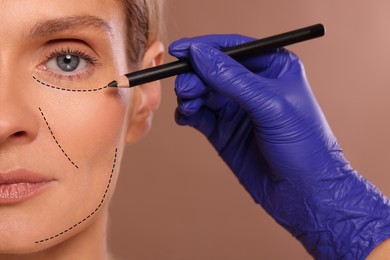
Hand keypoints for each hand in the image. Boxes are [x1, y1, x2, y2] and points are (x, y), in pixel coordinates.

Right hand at [169, 34, 389, 258]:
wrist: (304, 193)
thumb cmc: (303, 145)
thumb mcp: (270, 105)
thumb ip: (232, 78)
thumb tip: (200, 53)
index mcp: (273, 68)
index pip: (233, 49)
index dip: (205, 48)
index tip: (179, 51)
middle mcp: (253, 86)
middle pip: (213, 70)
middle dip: (195, 76)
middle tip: (186, 87)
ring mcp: (237, 109)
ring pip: (203, 91)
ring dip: (190, 95)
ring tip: (188, 105)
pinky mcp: (225, 131)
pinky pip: (200, 115)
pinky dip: (188, 113)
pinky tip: (186, 117)